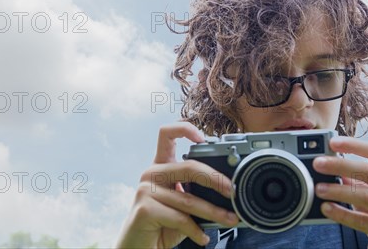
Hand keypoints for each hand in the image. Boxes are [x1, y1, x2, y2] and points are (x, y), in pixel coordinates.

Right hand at [116, 122, 238, 248]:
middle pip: (188, 166)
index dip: (185, 129)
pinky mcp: (145, 210)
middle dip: (215, 178)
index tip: (205, 139)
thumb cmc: (160, 226)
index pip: (166, 134)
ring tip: (230, 219)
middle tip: (231, 189)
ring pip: (189, 199)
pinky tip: (203, 238)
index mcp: (160, 167)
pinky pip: (180, 218)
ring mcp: (145, 191)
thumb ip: (195, 193)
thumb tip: (228, 191)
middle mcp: (151, 174)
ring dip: (214, 212)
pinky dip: (196, 231)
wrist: (136, 248)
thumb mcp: (181, 205)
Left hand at [313, 137, 367, 248]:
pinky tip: (327, 208)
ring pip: (367, 196)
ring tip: (319, 188)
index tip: (333, 142)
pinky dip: (342, 213)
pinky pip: (364, 221)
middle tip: (318, 163)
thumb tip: (329, 160)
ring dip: (339, 190)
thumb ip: (358, 175)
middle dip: (341, 165)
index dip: (355, 145)